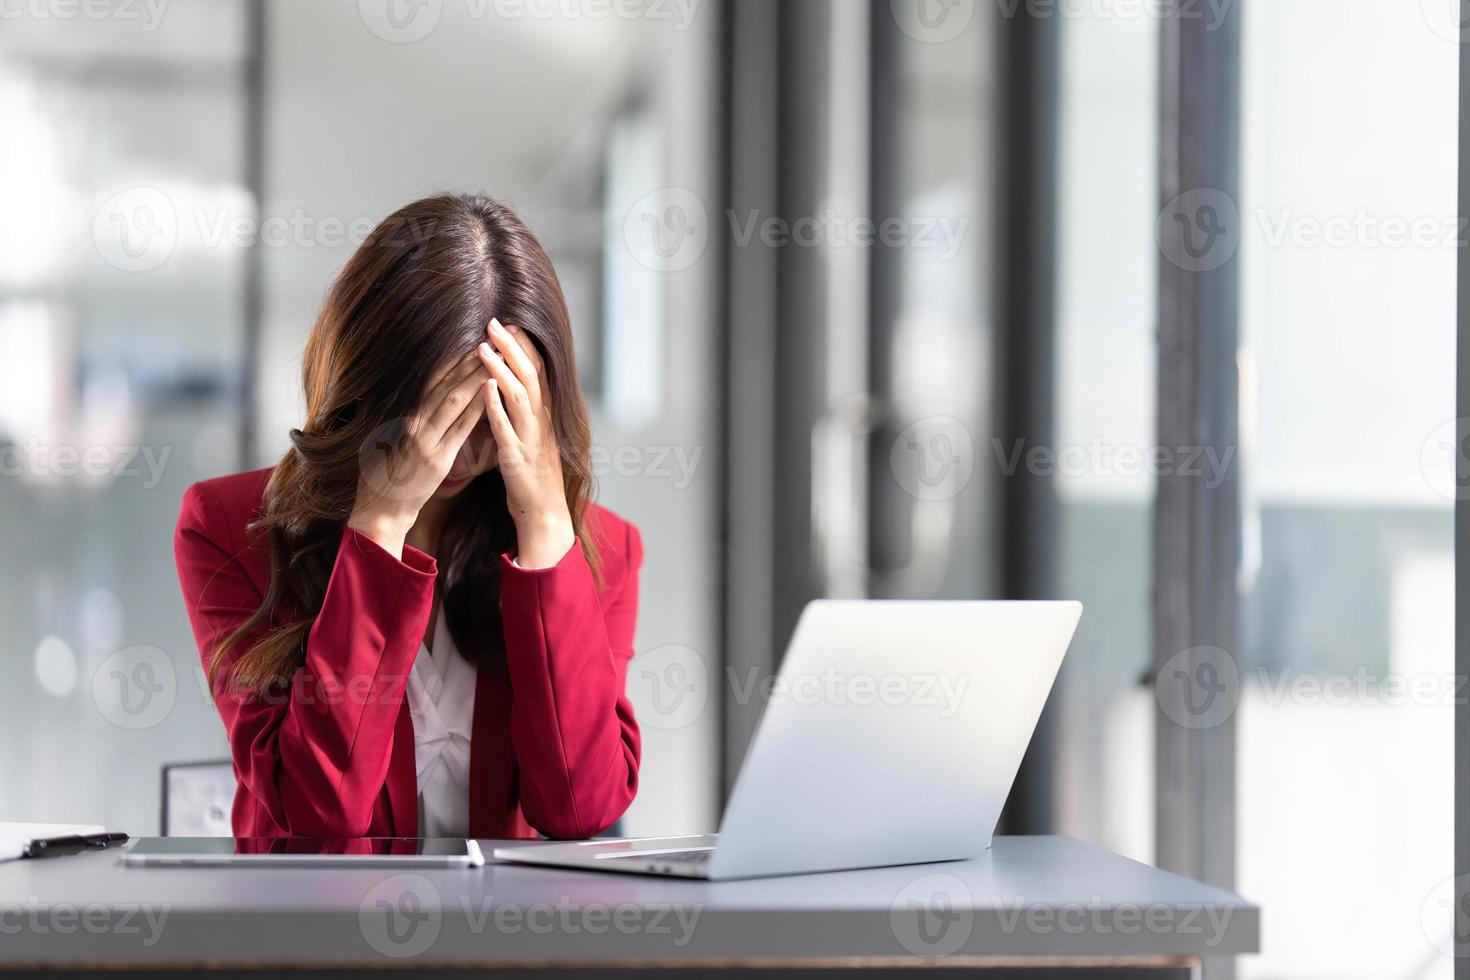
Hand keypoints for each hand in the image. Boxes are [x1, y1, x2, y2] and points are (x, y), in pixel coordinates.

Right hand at [349, 351, 489, 557]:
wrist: (381, 510)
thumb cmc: (384, 475)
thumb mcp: (388, 438)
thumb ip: (406, 416)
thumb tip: (418, 395)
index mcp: (403, 416)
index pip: (431, 379)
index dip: (451, 359)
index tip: (470, 339)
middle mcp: (414, 423)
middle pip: (445, 384)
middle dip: (469, 360)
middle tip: (490, 338)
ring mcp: (426, 441)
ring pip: (455, 401)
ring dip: (476, 375)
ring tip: (494, 356)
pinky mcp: (439, 460)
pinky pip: (462, 429)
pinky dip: (477, 408)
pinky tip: (490, 390)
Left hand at [477, 318, 575, 568]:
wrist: (544, 513)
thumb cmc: (533, 474)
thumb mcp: (532, 435)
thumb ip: (525, 410)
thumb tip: (511, 384)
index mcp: (542, 415)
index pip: (536, 370)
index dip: (523, 345)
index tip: (507, 321)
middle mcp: (540, 422)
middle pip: (529, 375)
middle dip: (511, 347)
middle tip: (493, 322)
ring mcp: (531, 439)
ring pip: (519, 397)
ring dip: (501, 370)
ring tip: (483, 347)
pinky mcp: (517, 459)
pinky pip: (507, 430)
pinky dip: (497, 408)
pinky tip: (486, 390)